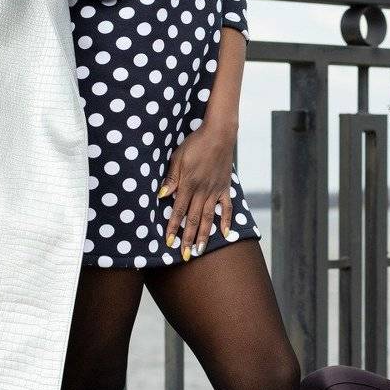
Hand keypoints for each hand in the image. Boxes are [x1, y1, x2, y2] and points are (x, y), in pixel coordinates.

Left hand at [158, 122, 236, 258]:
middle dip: (188, 238)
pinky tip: (224, 234)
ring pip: (209, 218)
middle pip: (193, 219)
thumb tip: (162, 195)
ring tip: (199, 250)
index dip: (173, 227)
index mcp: (188, 184)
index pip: (178, 211)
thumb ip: (171, 178)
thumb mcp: (177, 157)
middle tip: (185, 255)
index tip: (169, 242)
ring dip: (203, 235)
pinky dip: (226, 221)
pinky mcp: (225, 188)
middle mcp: (202, 191)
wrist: (219, 134)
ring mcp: (215, 191)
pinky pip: (227, 208)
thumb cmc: (195, 144)